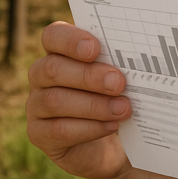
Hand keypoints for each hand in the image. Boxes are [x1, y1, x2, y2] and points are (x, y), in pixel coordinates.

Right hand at [26, 21, 133, 178]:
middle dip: (89, 76)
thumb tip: (141, 58)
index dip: (70, 40)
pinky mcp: (40, 134)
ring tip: (123, 108)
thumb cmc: (115, 96)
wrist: (106, 142)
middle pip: (53, 69)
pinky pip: (59, 130)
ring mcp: (36, 106)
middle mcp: (42, 76)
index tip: (95, 49)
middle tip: (119, 83)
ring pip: (55, 101)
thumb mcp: (119, 76)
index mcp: (60, 52)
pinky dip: (89, 128)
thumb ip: (120, 64)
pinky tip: (111, 126)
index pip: (53, 36)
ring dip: (94, 105)